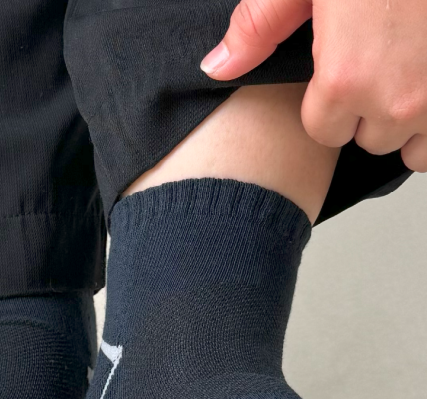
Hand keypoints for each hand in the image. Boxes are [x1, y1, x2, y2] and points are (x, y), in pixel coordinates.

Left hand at [200, 0, 426, 171]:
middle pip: (370, 140)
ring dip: (408, 123)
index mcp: (345, 78)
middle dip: (369, 113)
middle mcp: (395, 101)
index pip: (324, 132)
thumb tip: (215, 67)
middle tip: (379, 68)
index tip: (340, 79)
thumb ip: (259, 27)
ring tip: (408, 79)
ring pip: (413, 147)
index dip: (330, 108)